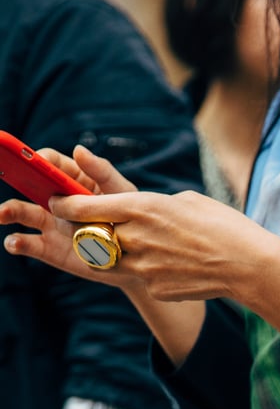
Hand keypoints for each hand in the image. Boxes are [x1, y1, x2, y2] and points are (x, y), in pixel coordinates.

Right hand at [0, 146, 138, 286]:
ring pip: (21, 212)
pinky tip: (14, 242)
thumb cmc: (131, 219)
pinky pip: (28, 244)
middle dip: (14, 178)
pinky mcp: (49, 248)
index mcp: (72, 178)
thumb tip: (78, 149)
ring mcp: (50, 223)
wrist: (137, 259)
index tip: (34, 163)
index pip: (48, 161)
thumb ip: (102, 172)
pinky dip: (17, 242)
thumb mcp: (122, 193)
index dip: (37, 159)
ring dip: (7, 211)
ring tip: (1, 214)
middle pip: (28, 184)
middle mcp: (55, 199)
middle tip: (5, 174)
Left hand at [1, 145, 279, 377]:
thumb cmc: (226, 227)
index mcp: (145, 208)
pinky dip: (139, 270)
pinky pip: (138, 276)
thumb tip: (142, 211)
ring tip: (107, 246)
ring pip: (107, 260)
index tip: (55, 198)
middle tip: (63, 223)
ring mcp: (145, 267)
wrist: (251, 267)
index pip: (89, 205)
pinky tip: (159, 266)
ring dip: (101, 253)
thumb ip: (156, 205)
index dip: (67, 202)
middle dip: (76, 230)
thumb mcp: (189, 202)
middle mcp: (137, 238)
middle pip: (90, 235)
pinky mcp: (157, 288)